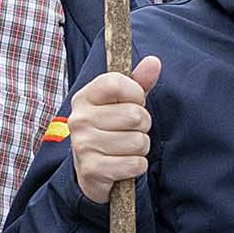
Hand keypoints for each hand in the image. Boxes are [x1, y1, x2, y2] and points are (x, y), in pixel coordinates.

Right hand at [68, 56, 161, 206]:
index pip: (116, 83)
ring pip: (138, 141)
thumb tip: (154, 62)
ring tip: (125, 149)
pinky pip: (135, 164)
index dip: (136, 94)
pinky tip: (123, 164)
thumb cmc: (110, 131)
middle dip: (143, 126)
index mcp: (85, 98)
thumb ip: (138, 83)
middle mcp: (79, 119)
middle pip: (135, 115)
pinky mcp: (92, 169)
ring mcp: (83, 145)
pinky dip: (137, 166)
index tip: (135, 103)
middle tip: (130, 131)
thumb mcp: (121, 104)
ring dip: (140, 148)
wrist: (91, 170)